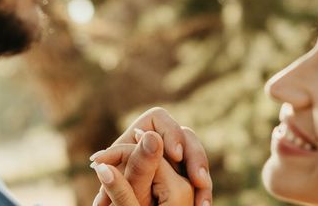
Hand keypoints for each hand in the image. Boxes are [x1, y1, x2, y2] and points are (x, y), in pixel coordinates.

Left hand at [90, 108, 211, 205]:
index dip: (172, 133)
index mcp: (139, 132)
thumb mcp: (126, 181)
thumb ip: (139, 160)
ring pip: (196, 159)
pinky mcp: (183, 176)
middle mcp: (160, 141)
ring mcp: (174, 160)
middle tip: (198, 181)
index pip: (160, 120)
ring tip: (203, 203)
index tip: (176, 156)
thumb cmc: (113, 199)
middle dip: (195, 158)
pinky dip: (202, 192)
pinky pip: (199, 180)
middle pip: (186, 138)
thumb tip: (152, 137)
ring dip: (203, 178)